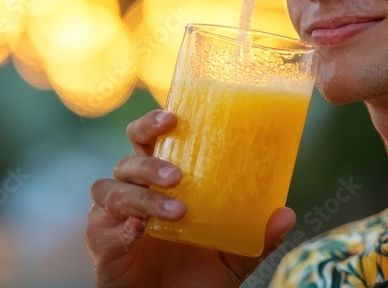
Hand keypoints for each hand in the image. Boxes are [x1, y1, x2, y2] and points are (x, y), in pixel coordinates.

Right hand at [87, 109, 295, 287]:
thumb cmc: (195, 276)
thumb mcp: (232, 257)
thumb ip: (256, 237)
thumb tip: (287, 214)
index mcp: (161, 182)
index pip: (150, 140)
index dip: (154, 123)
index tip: (174, 116)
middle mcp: (134, 192)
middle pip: (128, 158)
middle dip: (148, 160)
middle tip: (176, 172)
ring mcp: (114, 216)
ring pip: (113, 189)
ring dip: (144, 197)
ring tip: (177, 210)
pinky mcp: (101, 242)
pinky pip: (103, 226)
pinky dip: (122, 226)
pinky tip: (140, 230)